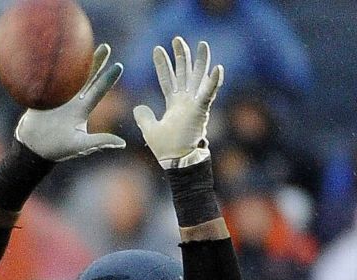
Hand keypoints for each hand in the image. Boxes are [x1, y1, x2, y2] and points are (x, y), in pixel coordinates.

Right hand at [15, 44, 126, 161]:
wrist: (32, 148)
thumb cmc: (57, 149)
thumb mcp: (80, 145)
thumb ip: (99, 142)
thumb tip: (122, 143)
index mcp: (82, 109)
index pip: (98, 90)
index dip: (108, 78)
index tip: (119, 65)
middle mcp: (72, 100)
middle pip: (86, 78)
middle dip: (95, 62)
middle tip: (106, 47)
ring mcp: (57, 97)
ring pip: (69, 75)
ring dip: (76, 61)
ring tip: (82, 46)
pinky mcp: (43, 96)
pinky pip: (49, 79)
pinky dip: (54, 67)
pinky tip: (58, 53)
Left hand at [133, 37, 223, 167]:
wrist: (178, 162)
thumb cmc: (167, 149)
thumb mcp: (150, 130)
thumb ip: (144, 118)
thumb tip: (138, 107)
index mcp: (174, 104)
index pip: (167, 79)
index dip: (163, 65)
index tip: (157, 49)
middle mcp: (185, 101)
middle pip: (184, 73)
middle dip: (181, 56)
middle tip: (177, 39)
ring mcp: (194, 105)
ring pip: (199, 78)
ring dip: (201, 61)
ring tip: (202, 44)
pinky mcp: (201, 111)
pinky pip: (208, 94)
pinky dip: (213, 82)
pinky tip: (218, 68)